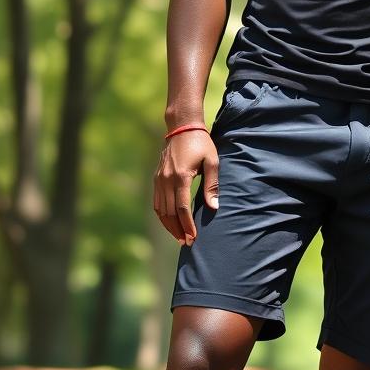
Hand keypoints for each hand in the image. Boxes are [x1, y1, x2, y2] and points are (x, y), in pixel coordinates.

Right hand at [153, 129, 218, 244]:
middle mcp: (166, 180)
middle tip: (187, 242)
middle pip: (170, 213)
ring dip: (169, 226)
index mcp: (181, 176)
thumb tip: (214, 207)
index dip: (187, 225)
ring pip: (160, 210)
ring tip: (179, 237)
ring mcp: (159, 180)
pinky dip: (162, 215)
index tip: (193, 238)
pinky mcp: (156, 178)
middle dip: (178, 230)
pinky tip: (169, 223)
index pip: (182, 209)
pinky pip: (156, 202)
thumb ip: (212, 185)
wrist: (182, 127)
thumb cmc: (201, 143)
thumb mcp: (212, 161)